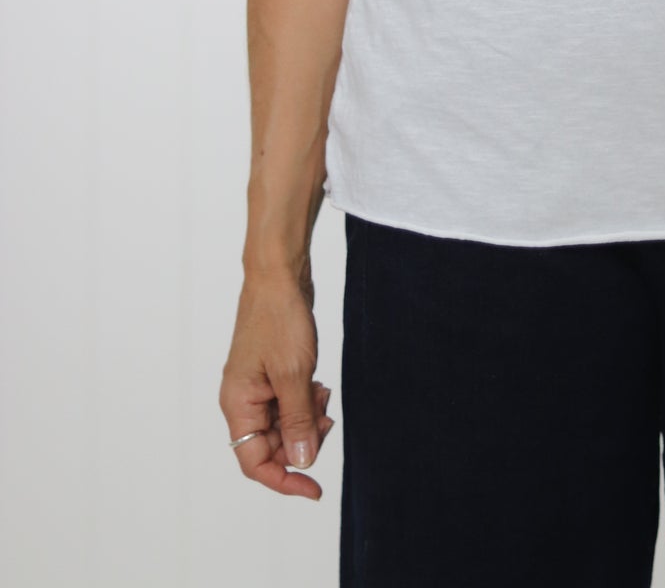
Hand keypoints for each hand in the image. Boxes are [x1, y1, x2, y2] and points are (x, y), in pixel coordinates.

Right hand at [219, 273, 335, 499]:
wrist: (279, 274)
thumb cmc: (279, 318)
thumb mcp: (294, 374)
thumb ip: (297, 421)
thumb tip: (301, 462)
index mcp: (237, 404)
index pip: (254, 462)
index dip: (283, 480)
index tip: (315, 488)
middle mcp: (243, 400)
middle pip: (271, 446)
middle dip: (302, 441)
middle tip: (327, 420)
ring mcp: (257, 386)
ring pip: (283, 425)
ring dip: (308, 420)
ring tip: (324, 394)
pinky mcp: (272, 373)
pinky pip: (289, 403)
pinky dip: (307, 402)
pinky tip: (320, 385)